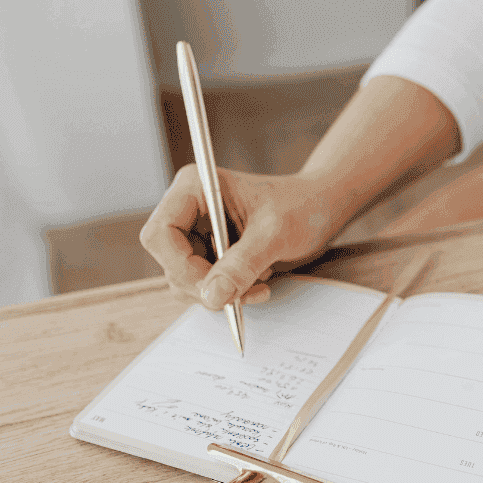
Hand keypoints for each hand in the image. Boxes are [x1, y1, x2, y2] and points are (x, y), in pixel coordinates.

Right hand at [140, 165, 343, 308]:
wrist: (321, 209)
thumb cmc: (302, 206)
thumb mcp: (275, 233)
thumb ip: (243, 263)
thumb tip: (212, 295)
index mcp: (195, 187)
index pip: (160, 234)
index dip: (180, 265)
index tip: (213, 285)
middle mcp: (188, 209)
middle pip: (170, 262)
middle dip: (204, 285)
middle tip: (241, 295)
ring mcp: (197, 234)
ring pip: (185, 280)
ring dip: (219, 293)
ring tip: (258, 287)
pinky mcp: (210, 254)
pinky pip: (205, 286)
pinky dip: (228, 293)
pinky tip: (257, 285)